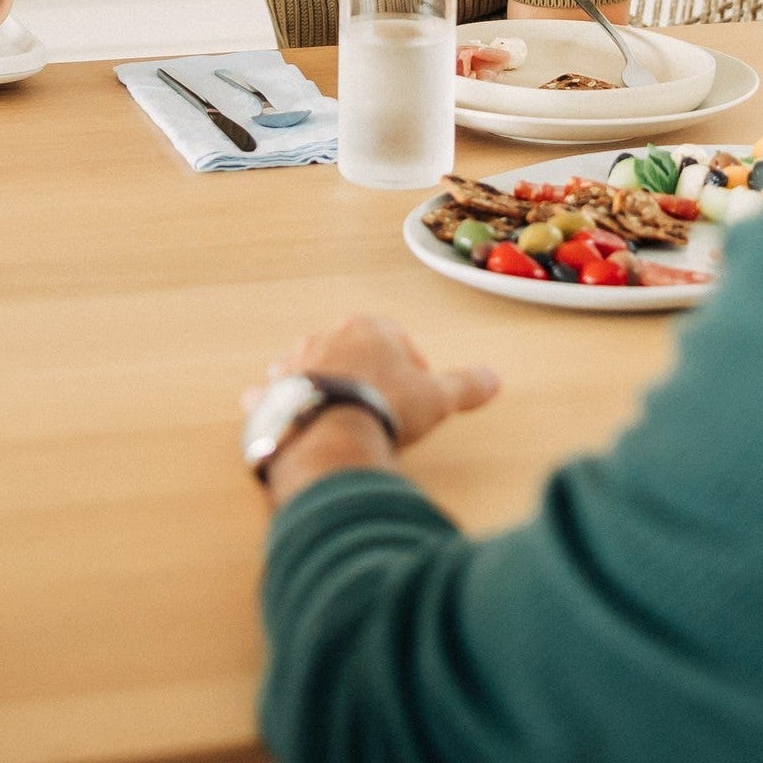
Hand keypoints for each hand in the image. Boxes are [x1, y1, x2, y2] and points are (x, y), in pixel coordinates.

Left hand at [249, 315, 498, 504]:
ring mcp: (294, 364)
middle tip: (379, 400)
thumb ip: (466, 385)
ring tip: (337, 411)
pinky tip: (289, 420)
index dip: (409, 361)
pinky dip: (275, 403)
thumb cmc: (386, 407)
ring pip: (307, 364)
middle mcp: (326, 338)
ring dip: (321, 381)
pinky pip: (269, 394)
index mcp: (367, 329)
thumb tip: (494, 377)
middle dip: (363, 368)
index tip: (417, 388)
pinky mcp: (269, 394)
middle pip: (349, 346)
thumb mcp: (438, 398)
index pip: (393, 334)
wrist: (331, 433)